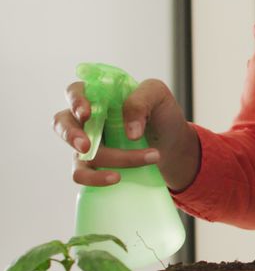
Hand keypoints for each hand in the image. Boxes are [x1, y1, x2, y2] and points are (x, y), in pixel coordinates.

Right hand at [53, 79, 199, 189]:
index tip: (87, 114)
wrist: (175, 145)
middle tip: (86, 146)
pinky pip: (83, 174)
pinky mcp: (95, 164)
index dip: (75, 101)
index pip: (75, 92)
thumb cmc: (162, 115)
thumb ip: (141, 102)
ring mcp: (89, 143)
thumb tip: (129, 133)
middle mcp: (88, 119)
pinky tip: (117, 178)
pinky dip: (97, 178)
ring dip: (101, 162)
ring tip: (119, 173)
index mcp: (99, 96)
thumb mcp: (158, 96)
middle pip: (62, 123)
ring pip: (77, 154)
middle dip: (70, 135)